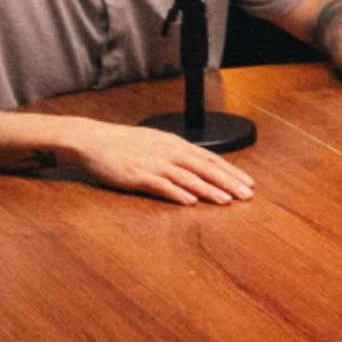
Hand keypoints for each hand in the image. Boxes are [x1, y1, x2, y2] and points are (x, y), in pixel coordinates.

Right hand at [60, 118, 257, 205]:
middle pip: (205, 167)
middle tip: (247, 195)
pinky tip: (190, 201)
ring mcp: (154, 163)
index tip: (248, 182)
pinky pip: (161, 185)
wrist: (92, 140)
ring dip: (208, 189)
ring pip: (188, 177)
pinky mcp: (137, 175)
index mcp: (175, 144)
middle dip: (228, 181)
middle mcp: (168, 152)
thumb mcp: (156, 144)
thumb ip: (177, 155)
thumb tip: (199, 167)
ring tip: (226, 200)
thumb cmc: (123, 144)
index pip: (211, 158)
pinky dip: (177, 193)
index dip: (231, 171)